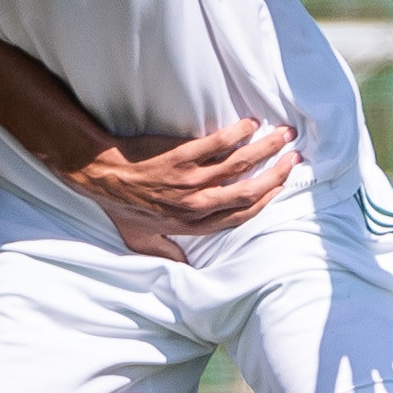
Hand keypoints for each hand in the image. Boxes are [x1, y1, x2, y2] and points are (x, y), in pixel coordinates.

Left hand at [64, 119, 300, 260]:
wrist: (100, 175)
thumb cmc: (120, 206)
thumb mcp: (141, 240)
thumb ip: (167, 253)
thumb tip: (183, 269)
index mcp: (192, 225)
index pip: (239, 216)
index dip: (264, 201)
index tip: (279, 186)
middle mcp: (195, 205)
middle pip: (247, 192)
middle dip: (275, 175)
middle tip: (293, 158)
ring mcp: (189, 181)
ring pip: (239, 165)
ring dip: (265, 149)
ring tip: (283, 135)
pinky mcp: (181, 157)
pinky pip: (217, 143)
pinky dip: (237, 133)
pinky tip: (250, 124)